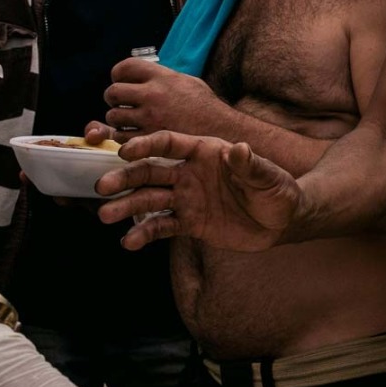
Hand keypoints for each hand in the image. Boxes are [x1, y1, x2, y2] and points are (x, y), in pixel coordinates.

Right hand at [95, 131, 300, 251]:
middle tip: (102, 187)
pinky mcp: (189, 222)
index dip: (147, 145)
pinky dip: (145, 233)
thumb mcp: (269, 177)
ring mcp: (187, 197)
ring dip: (127, 206)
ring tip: (106, 216)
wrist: (283, 221)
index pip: (169, 144)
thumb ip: (250, 165)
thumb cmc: (279, 191)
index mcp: (206, 152)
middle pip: (150, 171)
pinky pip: (162, 226)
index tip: (124, 151)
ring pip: (150, 199)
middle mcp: (191, 172)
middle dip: (125, 178)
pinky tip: (128, 242)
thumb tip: (239, 149)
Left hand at [102, 58, 220, 140]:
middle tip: (123, 104)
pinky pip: (122, 137)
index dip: (119, 74)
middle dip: (114, 99)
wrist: (222, 132)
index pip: (125, 67)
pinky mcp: (149, 138)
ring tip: (132, 122)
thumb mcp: (188, 82)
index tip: (122, 81)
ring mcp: (150, 117)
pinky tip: (138, 136)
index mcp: (163, 77)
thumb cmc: (206, 108)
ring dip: (119, 120)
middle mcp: (154, 95)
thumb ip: (163, 78)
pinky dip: (125, 138)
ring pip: (114, 117)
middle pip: (113, 92)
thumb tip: (140, 77)